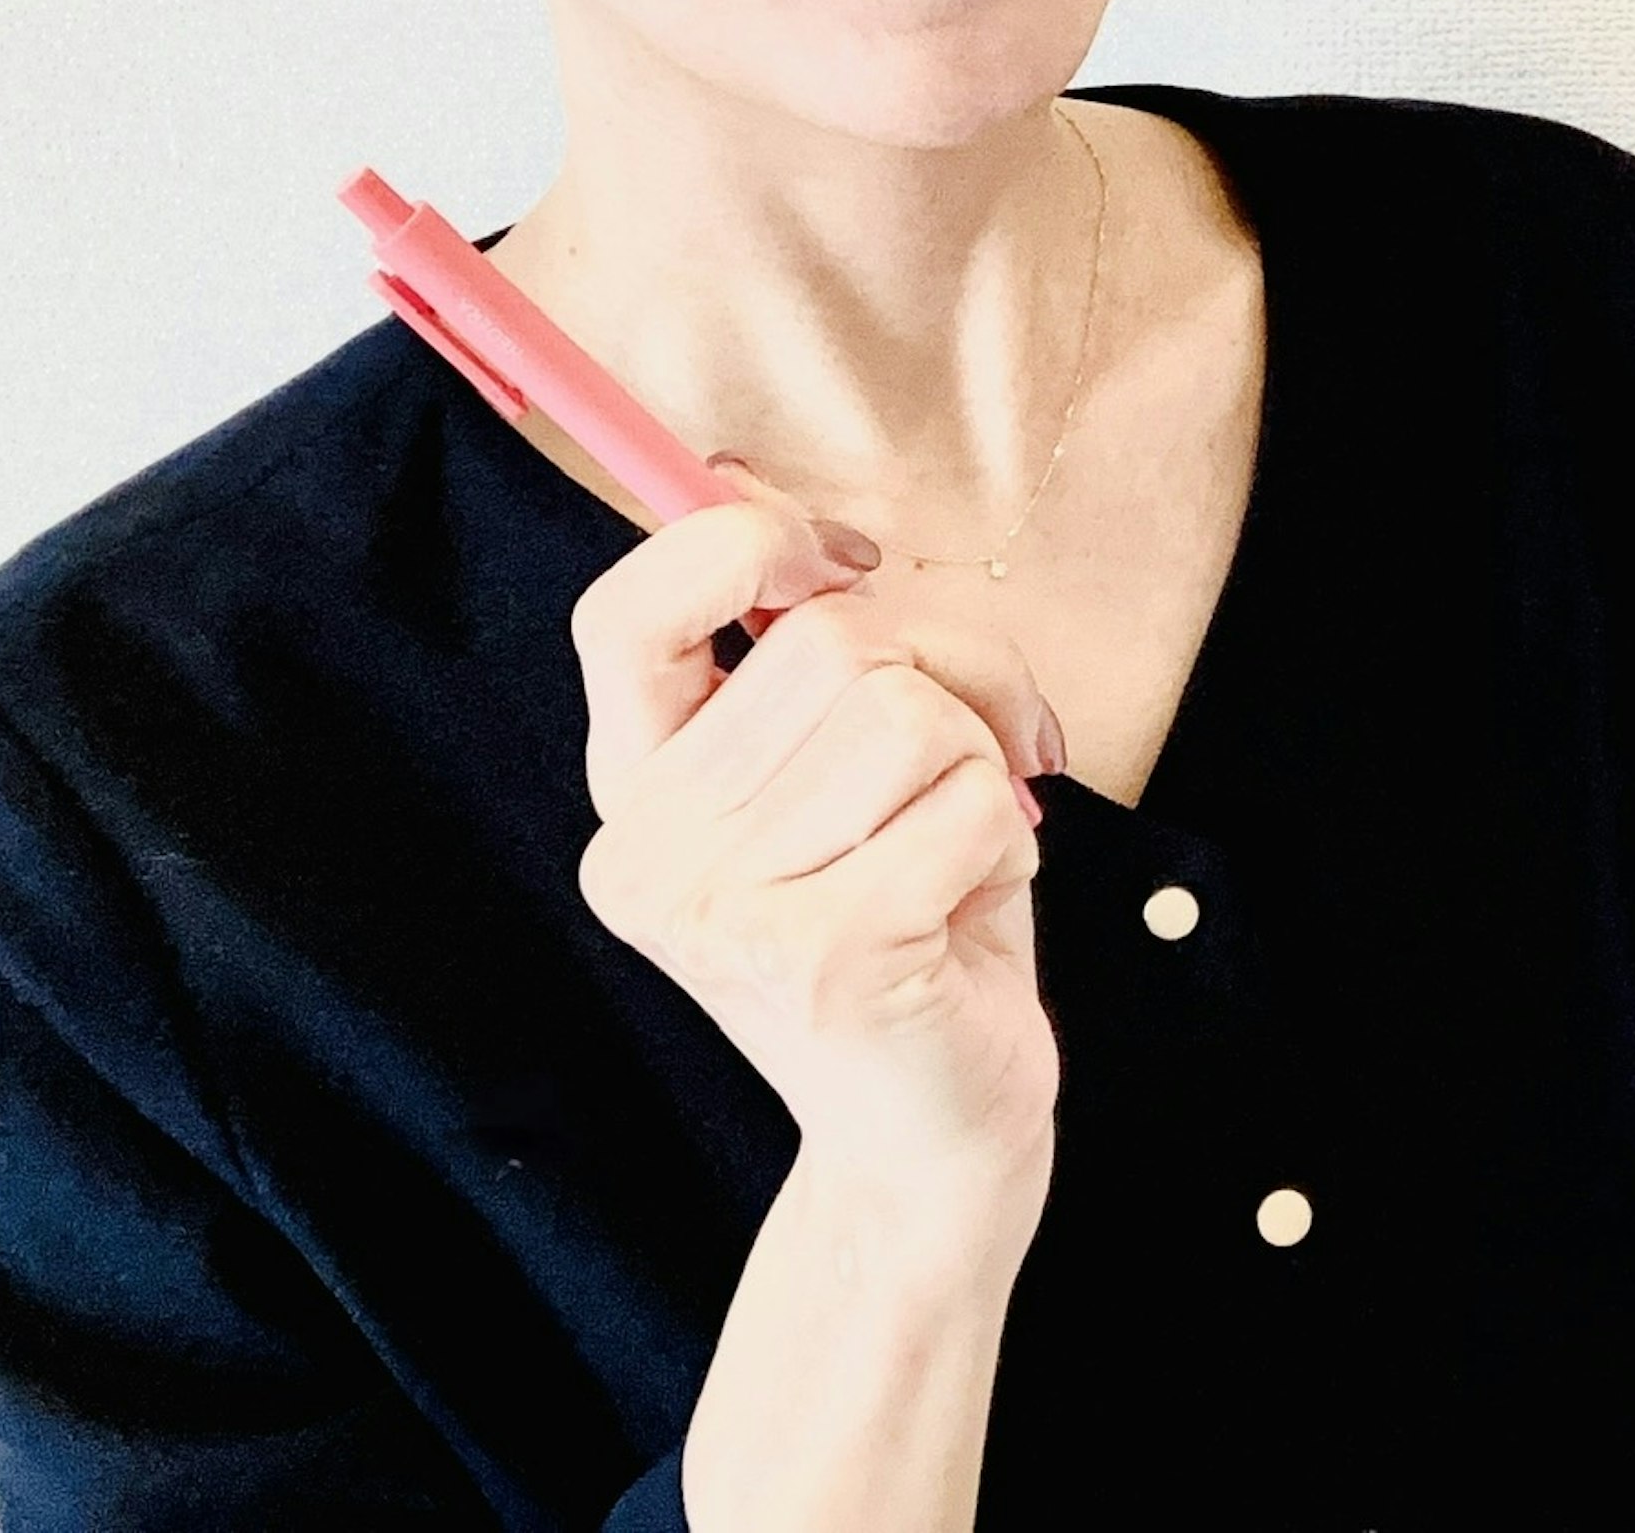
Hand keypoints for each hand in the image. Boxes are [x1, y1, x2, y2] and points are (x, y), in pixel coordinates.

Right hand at [568, 452, 1072, 1267]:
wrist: (933, 1134)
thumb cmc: (913, 920)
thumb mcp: (844, 765)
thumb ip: (806, 642)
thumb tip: (769, 499)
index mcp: (636, 790)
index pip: (626, 612)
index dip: (745, 546)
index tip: (842, 564)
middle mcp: (650, 854)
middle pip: (827, 644)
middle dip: (950, 672)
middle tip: (981, 753)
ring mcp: (727, 914)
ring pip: (908, 713)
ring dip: (981, 764)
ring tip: (961, 848)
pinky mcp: (824, 959)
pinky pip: (966, 800)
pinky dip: (1008, 837)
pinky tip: (973, 908)